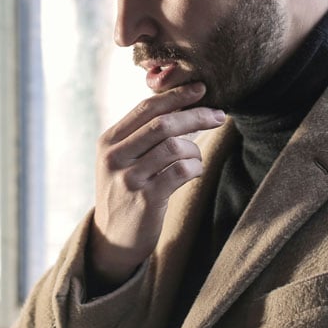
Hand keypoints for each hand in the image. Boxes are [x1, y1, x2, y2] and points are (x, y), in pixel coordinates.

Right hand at [89, 81, 225, 286]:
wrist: (112, 238)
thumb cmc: (126, 192)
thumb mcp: (121, 160)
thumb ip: (142, 135)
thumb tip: (183, 105)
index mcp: (109, 141)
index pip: (146, 108)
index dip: (176, 95)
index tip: (201, 89)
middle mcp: (115, 157)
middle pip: (163, 124)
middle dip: (196, 115)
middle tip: (219, 115)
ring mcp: (129, 178)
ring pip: (175, 147)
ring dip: (195, 150)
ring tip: (196, 158)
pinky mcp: (145, 199)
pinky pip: (181, 172)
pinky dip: (195, 168)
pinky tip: (193, 172)